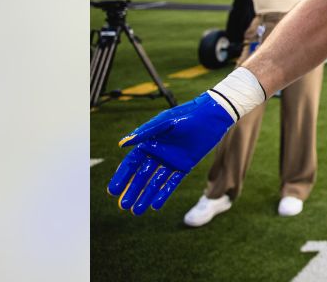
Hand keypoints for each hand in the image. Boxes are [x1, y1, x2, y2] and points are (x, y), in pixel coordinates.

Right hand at [106, 94, 234, 214]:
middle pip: (141, 175)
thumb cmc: (187, 115)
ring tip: (136, 211)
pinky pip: (172, 182)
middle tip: (123, 205)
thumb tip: (121, 143)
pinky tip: (155, 205)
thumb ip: (145, 133)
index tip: (112, 191)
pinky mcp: (185, 165)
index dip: (122, 177)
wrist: (214, 115)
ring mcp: (171, 161)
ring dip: (146, 195)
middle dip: (132, 190)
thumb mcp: (165, 122)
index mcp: (149, 142)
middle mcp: (158, 153)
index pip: (131, 163)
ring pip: (155, 182)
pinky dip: (164, 193)